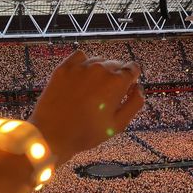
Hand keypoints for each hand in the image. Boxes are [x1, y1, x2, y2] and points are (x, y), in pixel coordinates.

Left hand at [29, 50, 143, 164]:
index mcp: (117, 82)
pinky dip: (83, 64)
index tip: (125, 89)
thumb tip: (139, 88)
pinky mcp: (64, 68)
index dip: (131, 79)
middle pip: (116, 64)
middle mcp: (101, 69)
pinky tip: (81, 78)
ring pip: (99, 61)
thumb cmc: (86, 133)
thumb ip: (135, 103)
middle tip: (106, 96)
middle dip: (115, 77)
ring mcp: (81, 67)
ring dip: (99, 71)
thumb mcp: (118, 124)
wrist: (53, 134)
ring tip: (91, 91)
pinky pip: (80, 57)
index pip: (133, 68)